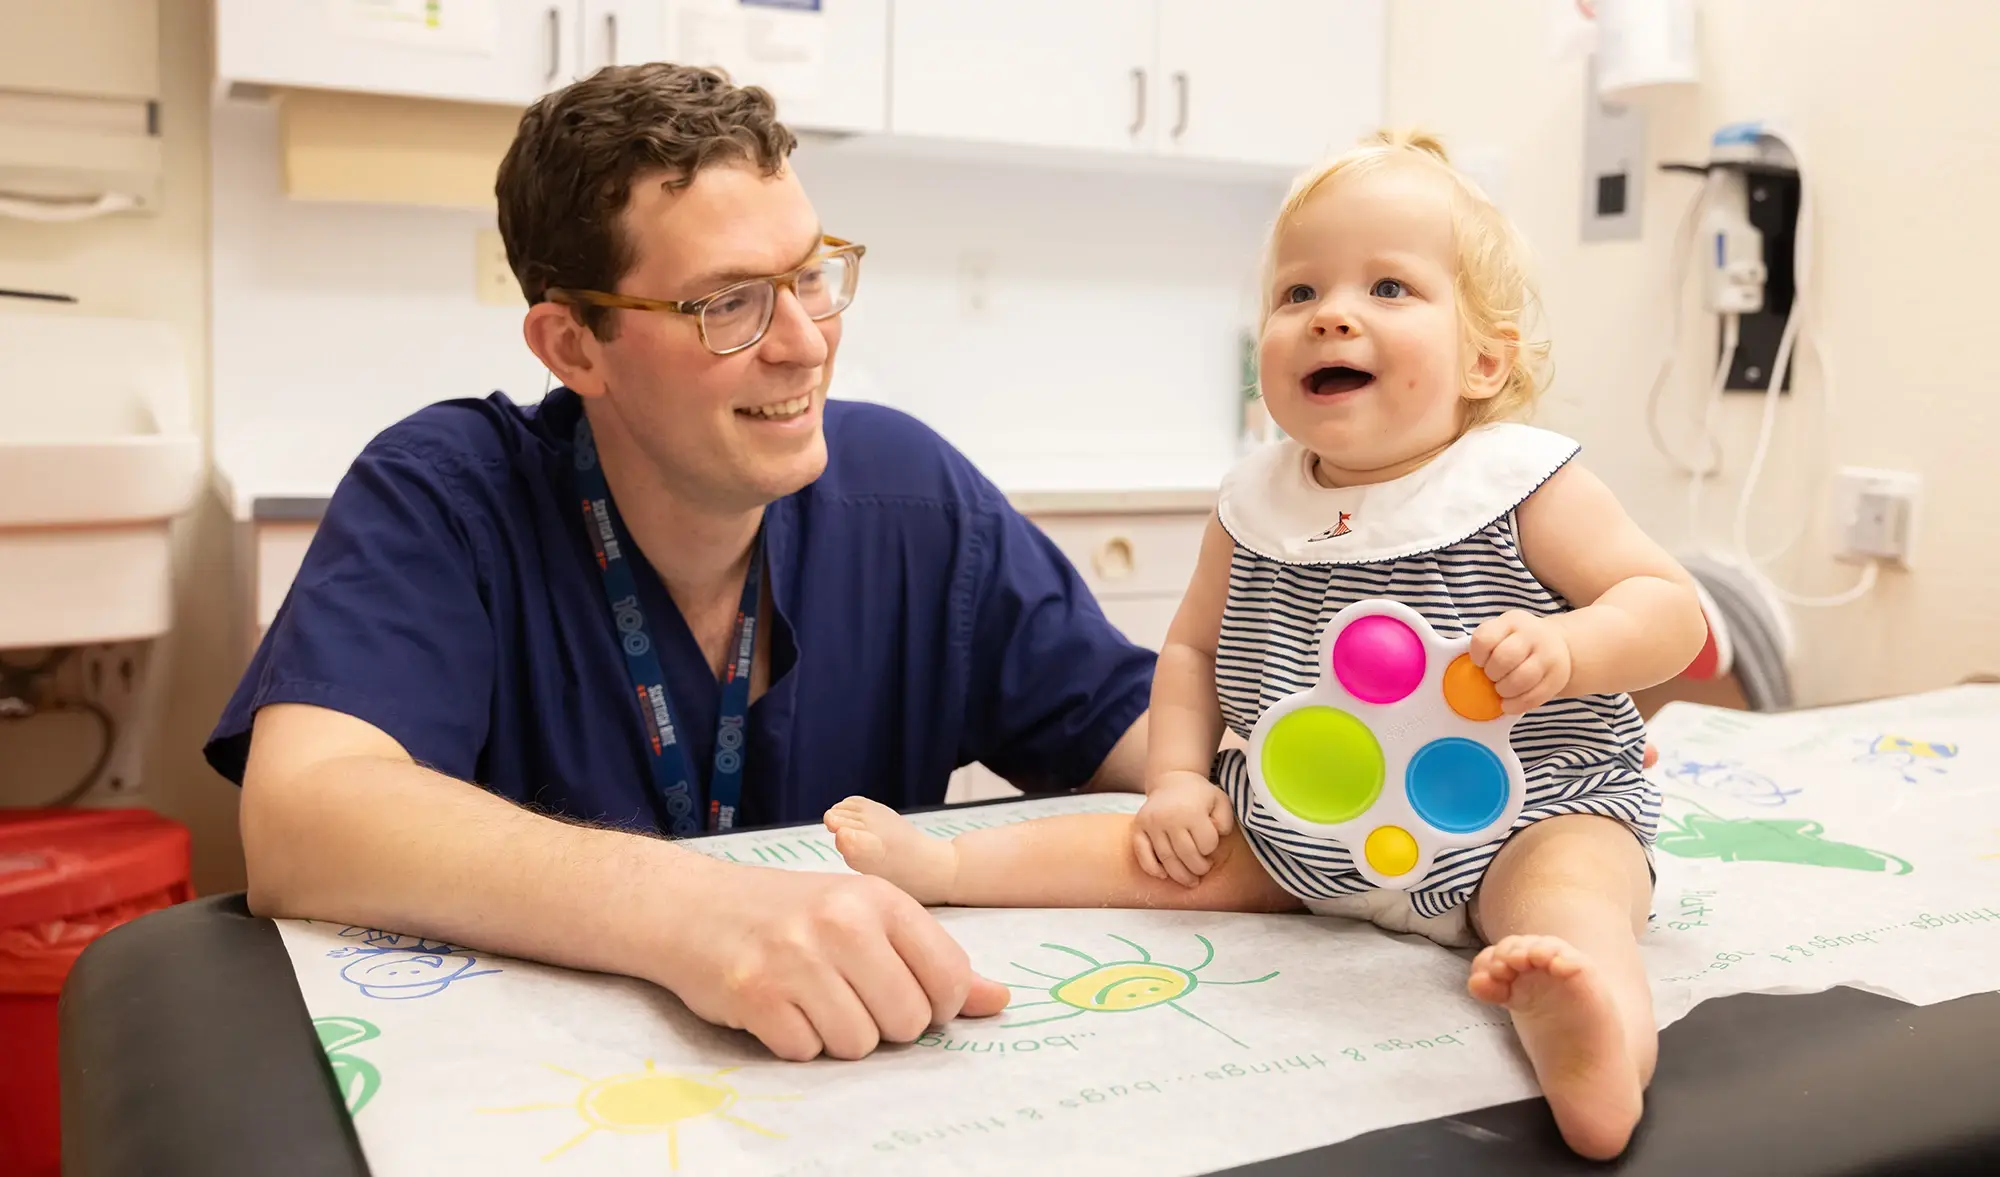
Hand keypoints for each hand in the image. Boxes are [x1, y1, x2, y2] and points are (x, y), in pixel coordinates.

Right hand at [656, 861, 1009, 1061]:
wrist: (692, 905)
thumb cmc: (789, 911)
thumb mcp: (865, 915)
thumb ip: (931, 959)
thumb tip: (998, 1001)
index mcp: (880, 899)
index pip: (948, 979)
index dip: (934, 1004)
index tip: (904, 993)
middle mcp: (842, 922)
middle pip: (907, 1022)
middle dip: (883, 1024)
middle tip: (848, 995)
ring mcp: (797, 958)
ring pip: (858, 1044)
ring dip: (837, 1035)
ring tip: (812, 999)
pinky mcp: (755, 993)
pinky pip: (806, 1052)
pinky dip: (795, 1040)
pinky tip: (779, 1007)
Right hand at [1133, 770, 1235, 887]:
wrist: (1172, 780)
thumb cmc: (1199, 795)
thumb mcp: (1220, 801)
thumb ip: (1224, 821)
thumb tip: (1216, 837)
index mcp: (1191, 811)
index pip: (1206, 844)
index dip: (1212, 849)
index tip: (1211, 846)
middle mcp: (1169, 817)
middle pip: (1187, 856)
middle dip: (1199, 869)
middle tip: (1203, 869)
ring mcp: (1151, 823)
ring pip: (1166, 860)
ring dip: (1180, 876)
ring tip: (1190, 880)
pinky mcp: (1137, 827)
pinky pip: (1142, 855)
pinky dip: (1152, 869)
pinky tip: (1164, 875)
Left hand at [1469, 610, 1572, 713]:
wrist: (1559, 644)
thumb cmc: (1518, 643)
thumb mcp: (1503, 632)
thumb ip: (1486, 646)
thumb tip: (1461, 670)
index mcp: (1512, 621)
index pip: (1485, 638)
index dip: (1477, 655)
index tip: (1479, 662)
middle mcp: (1533, 635)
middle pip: (1503, 659)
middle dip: (1492, 674)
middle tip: (1492, 677)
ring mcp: (1548, 656)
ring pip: (1520, 679)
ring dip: (1504, 691)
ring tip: (1501, 690)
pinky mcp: (1557, 678)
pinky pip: (1534, 697)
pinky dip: (1516, 705)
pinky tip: (1508, 704)